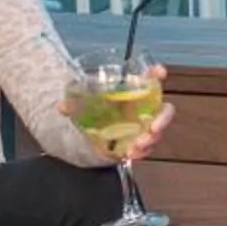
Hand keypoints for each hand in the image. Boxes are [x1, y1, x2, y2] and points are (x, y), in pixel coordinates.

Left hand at [58, 66, 175, 163]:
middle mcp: (145, 109)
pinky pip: (148, 148)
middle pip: (165, 110)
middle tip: (152, 128)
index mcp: (135, 92)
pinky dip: (141, 152)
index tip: (159, 72)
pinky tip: (131, 153)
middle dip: (163, 119)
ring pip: (158, 131)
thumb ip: (74, 105)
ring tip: (136, 145)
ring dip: (150, 139)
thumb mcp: (86, 106)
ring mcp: (146, 127)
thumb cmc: (98, 114)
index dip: (158, 74)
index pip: (152, 79)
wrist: (96, 136)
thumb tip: (61, 107)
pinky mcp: (142, 143)